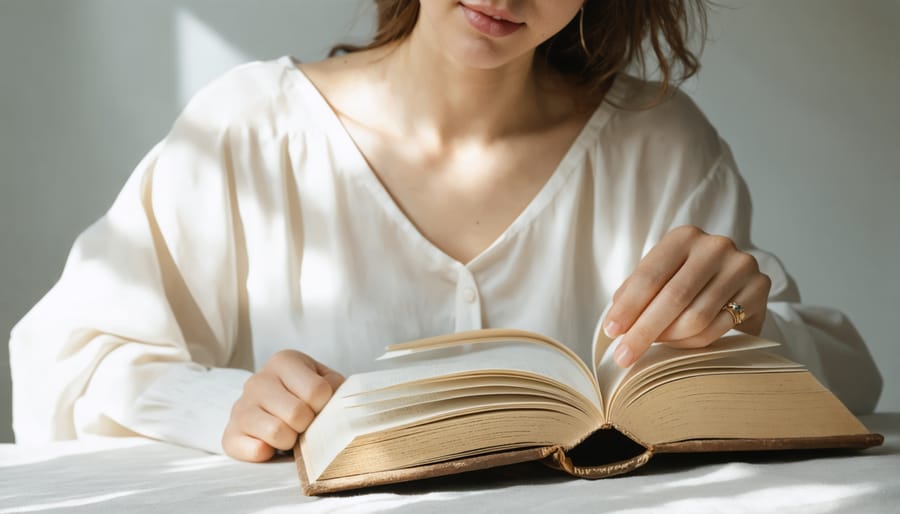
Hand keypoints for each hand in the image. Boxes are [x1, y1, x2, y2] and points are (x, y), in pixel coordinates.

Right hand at [223, 350, 344, 461]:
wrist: (269, 412)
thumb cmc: (304, 397)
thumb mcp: (325, 382)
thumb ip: (336, 386)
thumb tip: (334, 397)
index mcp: (284, 361)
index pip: (318, 391)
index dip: (324, 406)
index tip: (317, 407)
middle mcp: (258, 380)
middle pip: (298, 414)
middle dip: (307, 425)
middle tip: (303, 424)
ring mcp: (240, 406)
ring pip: (277, 433)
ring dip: (290, 440)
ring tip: (288, 433)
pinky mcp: (230, 434)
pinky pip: (256, 451)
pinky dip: (269, 453)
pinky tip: (270, 445)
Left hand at [603, 225, 770, 367]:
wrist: (731, 280)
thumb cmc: (683, 279)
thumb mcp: (657, 277)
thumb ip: (635, 294)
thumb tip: (616, 325)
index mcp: (683, 236)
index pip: (650, 276)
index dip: (628, 307)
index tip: (611, 332)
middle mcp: (715, 246)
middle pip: (673, 298)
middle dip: (644, 331)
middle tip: (624, 356)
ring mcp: (741, 266)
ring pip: (696, 318)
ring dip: (669, 339)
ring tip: (654, 346)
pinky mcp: (758, 289)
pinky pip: (717, 329)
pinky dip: (692, 343)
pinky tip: (679, 344)